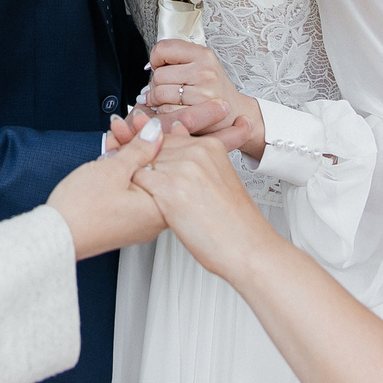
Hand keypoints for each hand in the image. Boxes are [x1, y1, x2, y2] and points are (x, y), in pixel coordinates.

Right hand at [49, 119, 167, 257]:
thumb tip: (156, 134)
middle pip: (153, 172)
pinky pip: (127, 191)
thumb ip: (139, 149)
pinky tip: (108, 155)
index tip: (147, 124)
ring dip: (126, 156)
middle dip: (139, 145)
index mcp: (159, 210)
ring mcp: (136, 222)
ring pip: (138, 180)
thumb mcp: (113, 170)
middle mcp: (152, 220)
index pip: (170, 167)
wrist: (56, 236)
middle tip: (127, 126)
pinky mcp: (121, 221)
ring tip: (113, 136)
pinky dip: (119, 173)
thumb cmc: (82, 211)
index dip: (158, 138)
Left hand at [130, 124, 281, 281]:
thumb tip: (177, 134)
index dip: (156, 156)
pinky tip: (148, 207)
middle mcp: (196, 151)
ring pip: (141, 162)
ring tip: (152, 202)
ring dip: (139, 181)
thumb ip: (195, 157)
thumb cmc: (232, 223)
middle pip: (152, 149)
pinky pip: (137, 180)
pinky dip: (136, 193)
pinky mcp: (169, 188)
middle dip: (144, 167)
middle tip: (154, 192)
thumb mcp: (217, 179)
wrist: (247, 248)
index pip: (167, 138)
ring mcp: (182, 167)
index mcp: (210, 146)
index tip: (156, 173)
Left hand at [142, 39, 263, 157]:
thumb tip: (149, 66)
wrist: (235, 112)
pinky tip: (173, 109)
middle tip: (167, 88)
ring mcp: (203, 92)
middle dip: (156, 84)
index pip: (163, 48)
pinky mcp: (199, 112)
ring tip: (167, 99)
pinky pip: (166, 111)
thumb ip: (177, 59)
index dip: (155, 59)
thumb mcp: (201, 65)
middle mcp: (204, 71)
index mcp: (203, 54)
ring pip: (159, 93)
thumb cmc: (213, 88)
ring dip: (157, 100)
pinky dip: (164, 112)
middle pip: (158, 75)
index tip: (159, 66)